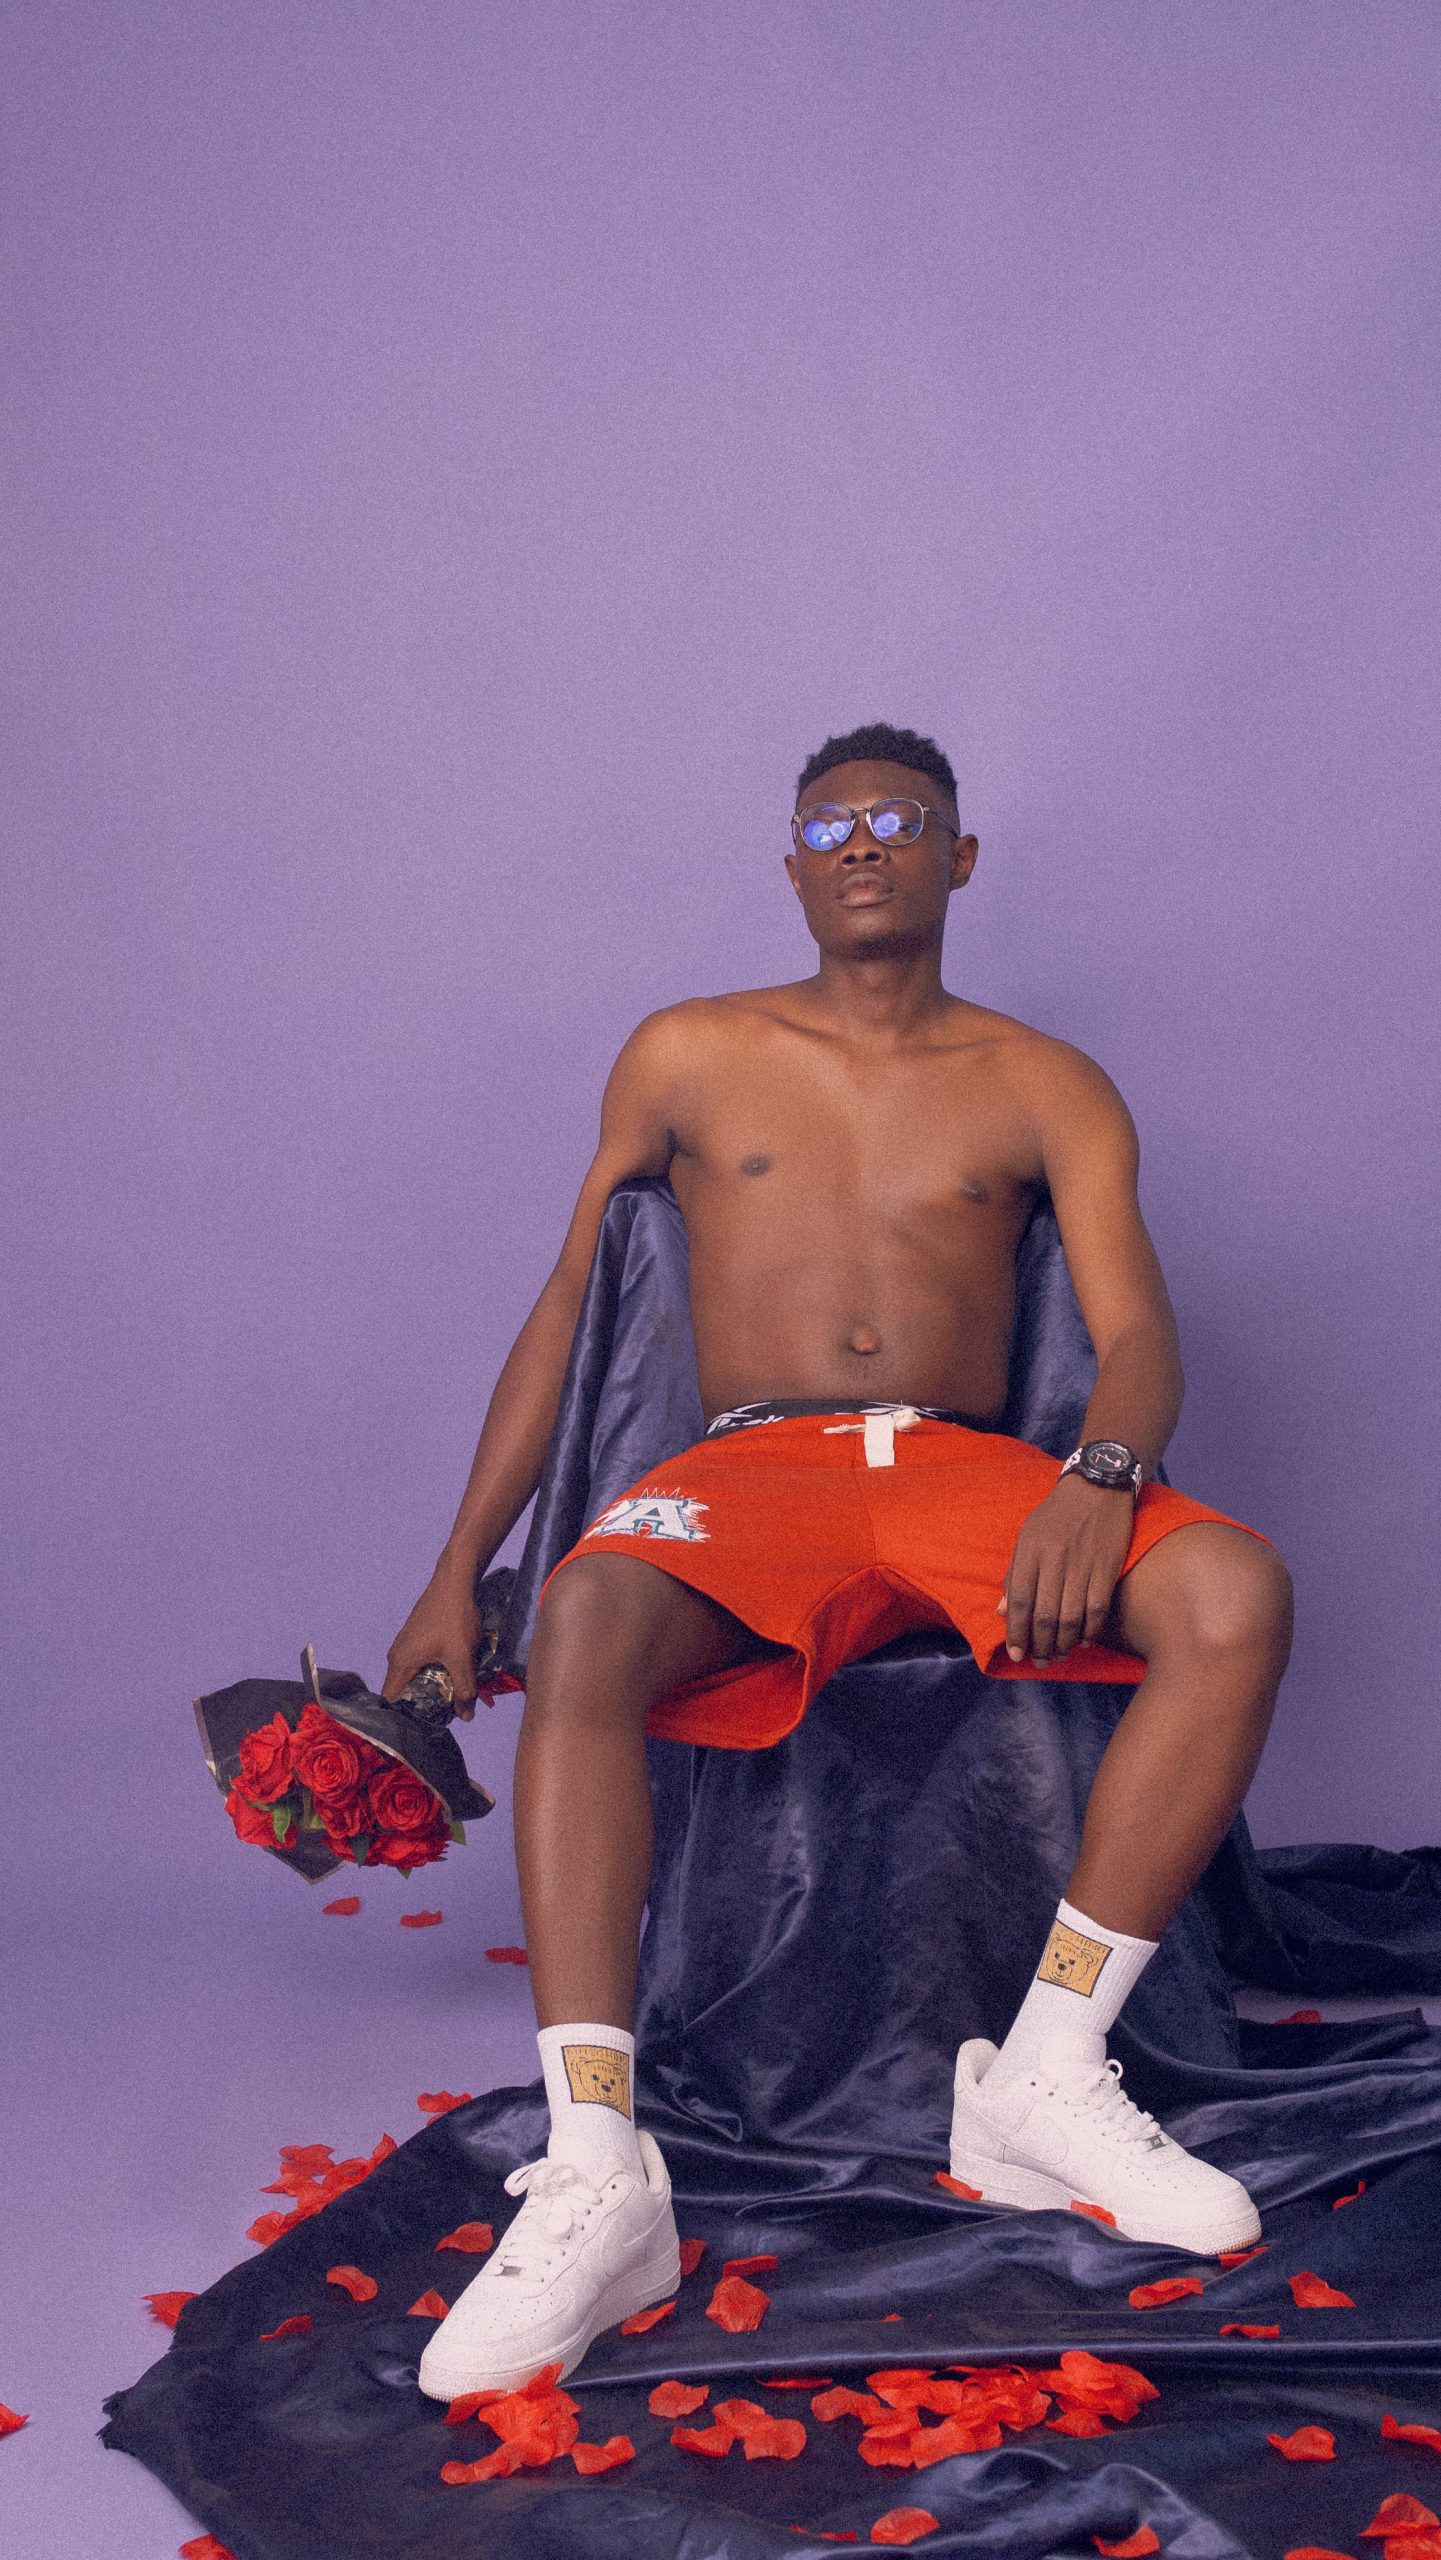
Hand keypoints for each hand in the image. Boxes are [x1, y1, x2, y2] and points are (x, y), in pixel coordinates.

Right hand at [381, 1557, 483, 1712]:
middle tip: (442, 1716)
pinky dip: (433, 1671)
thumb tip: (466, 1717)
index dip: (403, 1717)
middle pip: (402, 1690)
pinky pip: (419, 1662)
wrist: (456, 1581)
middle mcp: (397, 1654)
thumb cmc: (454, 1619)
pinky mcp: (416, 1635)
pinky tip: (452, 1673)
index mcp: (400, 1663)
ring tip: (450, 1697)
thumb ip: (464, 1690)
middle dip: (421, 1704)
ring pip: (413, 1675)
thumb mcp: (462, 1658)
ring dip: (430, 1686)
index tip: (421, 1727)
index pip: (390, 1700)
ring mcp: (405, 1643)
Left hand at [996, 1474, 1135, 1664]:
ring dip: (1063, 1643)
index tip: (1015, 1653)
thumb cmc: (1057, 1514)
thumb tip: (1001, 1611)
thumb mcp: (1028, 1535)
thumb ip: (1015, 1573)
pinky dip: (1090, 1630)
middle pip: (1045, 1615)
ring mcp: (1083, 1563)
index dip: (1016, 1631)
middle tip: (1039, 1662)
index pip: (1019, 1600)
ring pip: (1071, 1616)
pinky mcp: (1108, 1566)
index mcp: (1031, 1550)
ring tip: (1058, 1656)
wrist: (1098, 1486)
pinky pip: (1098, 1607)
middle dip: (1040, 1645)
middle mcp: (1055, 1559)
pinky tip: (1083, 1640)